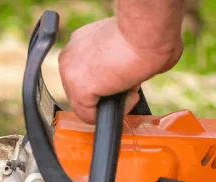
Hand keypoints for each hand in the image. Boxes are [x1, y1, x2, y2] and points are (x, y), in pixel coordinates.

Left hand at [57, 16, 183, 123]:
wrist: (146, 31)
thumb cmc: (145, 34)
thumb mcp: (120, 47)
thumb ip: (111, 64)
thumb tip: (121, 79)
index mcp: (79, 44)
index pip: (84, 75)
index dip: (105, 83)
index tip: (122, 80)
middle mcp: (69, 56)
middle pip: (81, 91)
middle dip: (107, 94)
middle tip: (130, 85)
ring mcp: (70, 73)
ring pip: (85, 105)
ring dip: (111, 102)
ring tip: (131, 89)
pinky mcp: (79, 89)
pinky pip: (90, 116)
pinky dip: (113, 112)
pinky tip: (130, 96)